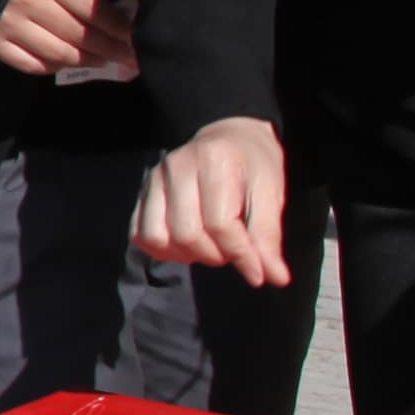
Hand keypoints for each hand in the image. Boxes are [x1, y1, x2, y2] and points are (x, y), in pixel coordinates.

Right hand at [0, 0, 134, 80]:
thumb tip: (115, 17)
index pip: (90, 6)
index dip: (116, 25)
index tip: (134, 36)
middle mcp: (29, 1)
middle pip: (78, 34)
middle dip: (109, 47)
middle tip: (128, 56)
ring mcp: (10, 25)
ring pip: (59, 54)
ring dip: (86, 60)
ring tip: (103, 61)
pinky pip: (32, 65)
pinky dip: (54, 67)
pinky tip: (66, 62)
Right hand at [134, 115, 301, 288]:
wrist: (230, 137)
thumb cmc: (254, 165)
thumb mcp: (271, 194)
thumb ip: (268, 236)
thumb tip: (274, 277)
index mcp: (214, 161)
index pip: (220, 223)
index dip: (241, 255)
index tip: (258, 274)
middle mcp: (176, 167)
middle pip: (187, 234)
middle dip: (214, 255)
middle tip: (232, 250)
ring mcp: (154, 179)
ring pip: (158, 237)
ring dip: (187, 255)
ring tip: (210, 247)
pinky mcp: (143, 192)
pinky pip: (140, 234)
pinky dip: (163, 250)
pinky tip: (186, 245)